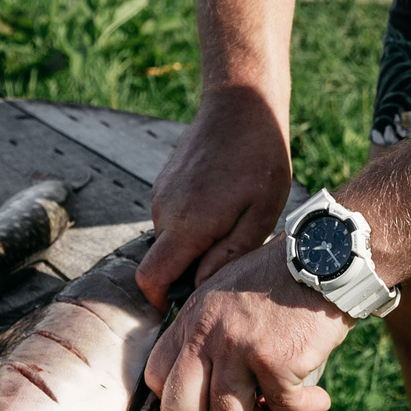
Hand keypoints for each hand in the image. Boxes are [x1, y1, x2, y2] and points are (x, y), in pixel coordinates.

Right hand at [137, 87, 294, 305]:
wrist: (241, 104)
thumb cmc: (260, 159)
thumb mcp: (260, 214)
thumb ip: (228, 255)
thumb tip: (199, 286)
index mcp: (186, 224)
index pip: (151, 279)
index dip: (162, 301)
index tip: (188, 306)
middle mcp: (164, 211)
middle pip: (160, 263)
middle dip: (185, 274)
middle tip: (226, 266)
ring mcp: (161, 194)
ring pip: (168, 241)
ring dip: (192, 247)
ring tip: (231, 231)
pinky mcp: (165, 183)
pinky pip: (171, 219)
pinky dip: (190, 227)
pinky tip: (223, 210)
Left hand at [143, 240, 350, 410]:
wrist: (327, 257)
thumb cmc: (283, 278)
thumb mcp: (227, 292)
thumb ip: (208, 330)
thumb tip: (204, 381)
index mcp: (194, 317)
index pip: (156, 376)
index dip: (183, 397)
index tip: (212, 396)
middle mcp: (208, 333)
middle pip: (178, 408)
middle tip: (241, 406)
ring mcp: (239, 348)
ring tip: (279, 405)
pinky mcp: (276, 360)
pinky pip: (284, 408)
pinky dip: (305, 407)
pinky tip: (318, 398)